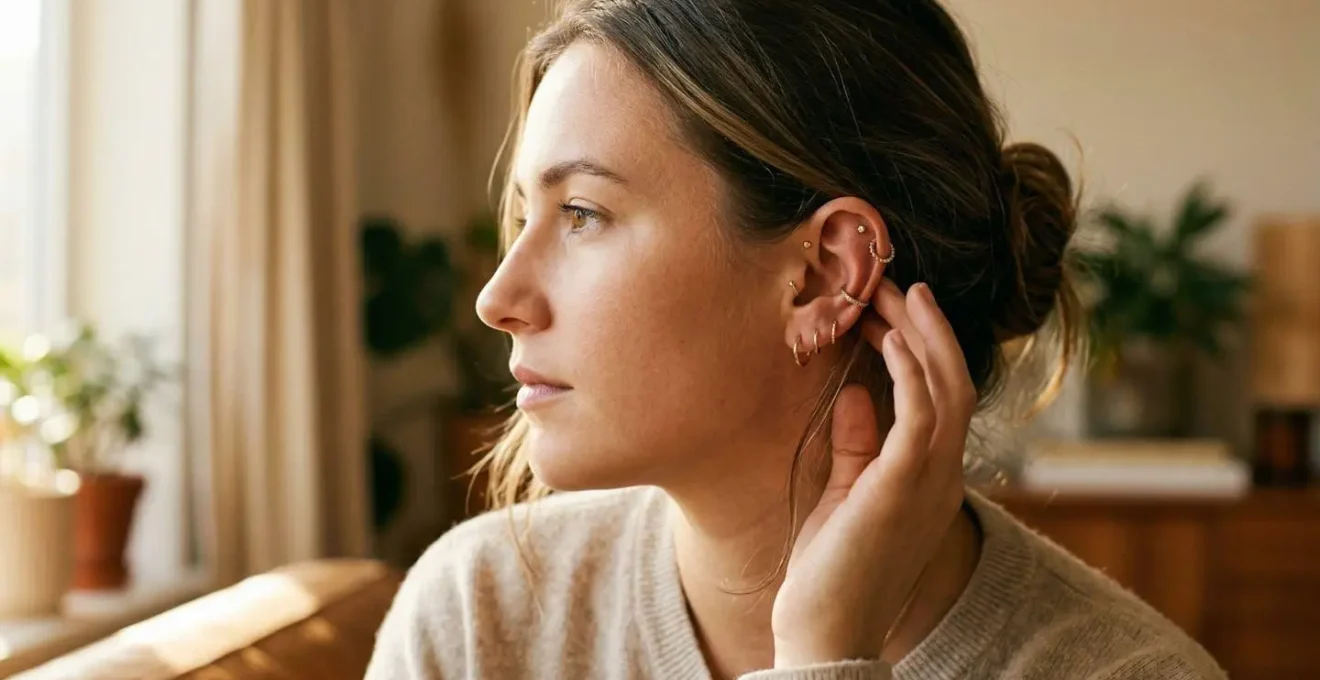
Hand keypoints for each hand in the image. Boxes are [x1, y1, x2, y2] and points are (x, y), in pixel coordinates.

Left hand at [770, 280, 975, 667]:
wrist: (824, 632)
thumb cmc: (831, 570)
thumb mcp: (846, 495)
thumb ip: (857, 446)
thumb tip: (854, 394)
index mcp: (932, 480)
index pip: (942, 400)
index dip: (923, 351)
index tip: (888, 314)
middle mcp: (943, 478)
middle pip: (953, 382)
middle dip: (927, 328)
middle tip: (895, 284)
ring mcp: (930, 482)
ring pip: (947, 388)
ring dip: (921, 334)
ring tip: (894, 291)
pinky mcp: (903, 486)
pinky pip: (921, 413)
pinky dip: (910, 368)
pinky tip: (889, 336)